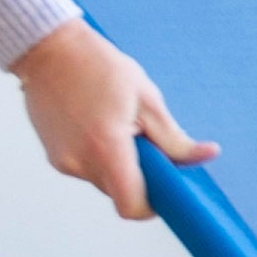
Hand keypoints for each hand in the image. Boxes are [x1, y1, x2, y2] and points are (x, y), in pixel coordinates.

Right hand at [12, 21, 216, 219]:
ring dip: (118, 163)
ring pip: (103, 181)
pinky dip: (99, 156)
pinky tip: (97, 124)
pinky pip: (86, 169)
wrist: (50, 50)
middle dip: (138, 175)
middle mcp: (79, 162)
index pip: (131, 205)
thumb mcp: (147, 99)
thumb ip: (174, 139)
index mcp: (106, 148)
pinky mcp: (53, 157)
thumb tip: (206, 155)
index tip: (164, 188)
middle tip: (143, 138)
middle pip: (119, 192)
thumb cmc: (101, 67)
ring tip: (116, 124)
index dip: (152, 206)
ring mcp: (62, 162)